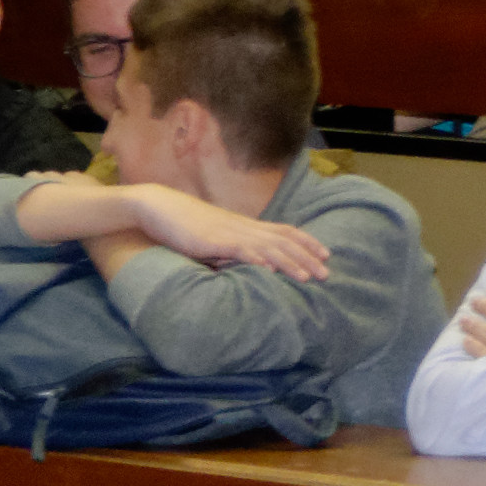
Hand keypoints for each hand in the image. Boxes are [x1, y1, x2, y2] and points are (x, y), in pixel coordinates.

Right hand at [134, 190, 336, 276]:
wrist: (158, 207)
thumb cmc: (184, 224)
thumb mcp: (214, 237)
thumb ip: (231, 249)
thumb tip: (247, 263)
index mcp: (245, 225)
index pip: (285, 231)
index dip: (307, 242)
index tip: (326, 255)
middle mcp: (242, 227)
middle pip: (283, 241)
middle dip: (307, 258)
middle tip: (327, 274)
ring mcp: (228, 233)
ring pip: (267, 247)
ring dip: (289, 262)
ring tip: (307, 277)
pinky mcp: (210, 241)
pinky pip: (237, 249)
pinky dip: (255, 258)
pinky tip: (269, 269)